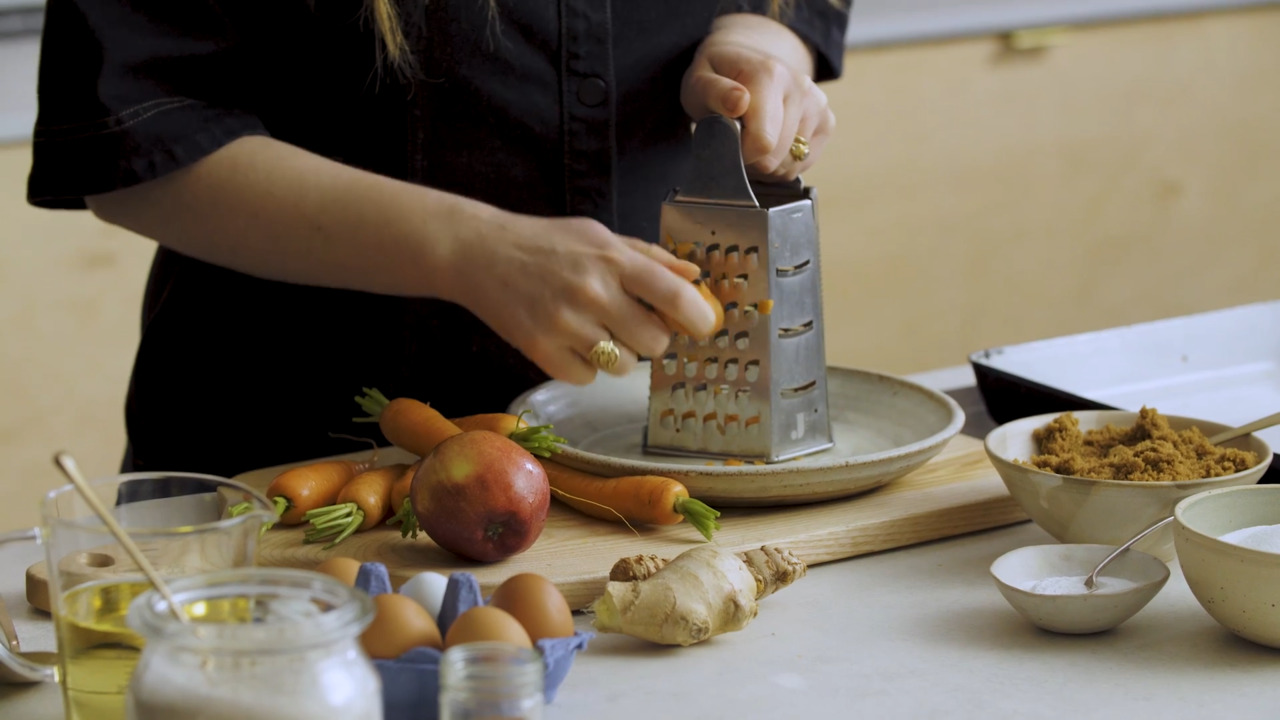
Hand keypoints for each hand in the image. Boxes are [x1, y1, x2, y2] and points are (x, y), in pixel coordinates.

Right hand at [450, 212, 713, 384]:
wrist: (479, 254)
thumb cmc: (547, 244)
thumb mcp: (600, 236)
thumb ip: (649, 258)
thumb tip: (695, 278)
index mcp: (612, 260)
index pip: (672, 296)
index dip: (698, 318)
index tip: (703, 327)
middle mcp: (592, 292)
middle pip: (655, 342)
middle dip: (653, 339)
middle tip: (635, 326)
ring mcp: (565, 325)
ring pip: (624, 366)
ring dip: (619, 355)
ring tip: (597, 332)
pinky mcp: (541, 351)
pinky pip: (588, 378)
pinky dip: (586, 367)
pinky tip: (570, 342)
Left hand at [681, 13, 834, 180]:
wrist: (746, 61)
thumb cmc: (719, 78)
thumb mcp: (700, 82)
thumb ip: (715, 93)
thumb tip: (739, 102)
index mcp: (770, 75)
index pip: (762, 142)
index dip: (739, 152)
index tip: (727, 139)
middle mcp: (801, 87)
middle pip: (776, 158)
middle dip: (752, 158)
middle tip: (737, 138)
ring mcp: (818, 105)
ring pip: (790, 166)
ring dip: (766, 163)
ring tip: (752, 139)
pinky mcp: (827, 122)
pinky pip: (802, 164)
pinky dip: (783, 163)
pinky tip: (771, 143)